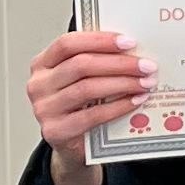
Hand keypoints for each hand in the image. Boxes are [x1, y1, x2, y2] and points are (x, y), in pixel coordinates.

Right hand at [26, 30, 155, 157]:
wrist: (69, 144)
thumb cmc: (78, 106)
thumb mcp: (80, 79)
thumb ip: (96, 62)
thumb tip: (132, 51)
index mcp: (42, 64)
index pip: (68, 44)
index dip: (99, 40)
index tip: (129, 42)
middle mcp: (39, 85)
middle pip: (81, 65)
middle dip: (119, 63)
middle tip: (146, 66)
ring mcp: (45, 109)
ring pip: (87, 88)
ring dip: (122, 84)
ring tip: (144, 83)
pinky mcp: (56, 131)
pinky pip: (93, 115)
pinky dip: (118, 107)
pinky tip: (135, 101)